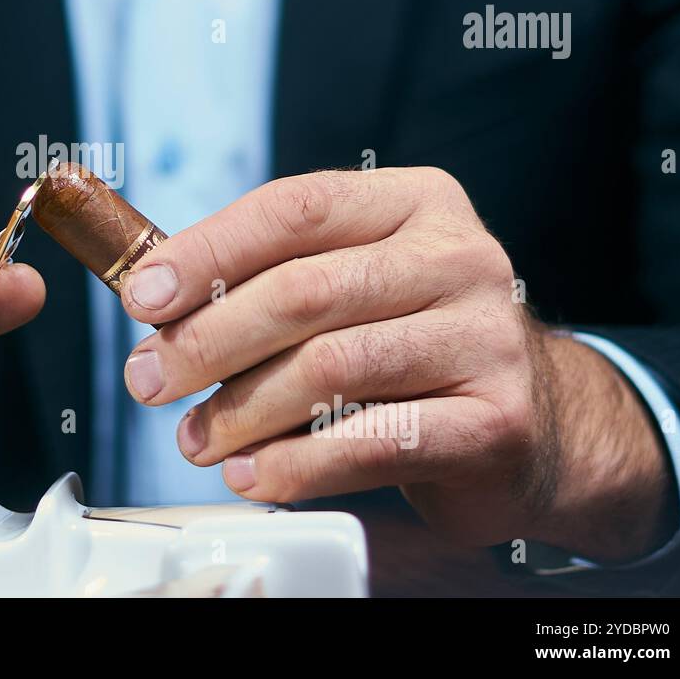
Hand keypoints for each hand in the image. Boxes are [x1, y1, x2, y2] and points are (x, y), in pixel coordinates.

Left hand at [118, 167, 676, 562]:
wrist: (539, 426)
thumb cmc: (411, 346)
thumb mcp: (350, 285)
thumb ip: (265, 278)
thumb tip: (150, 296)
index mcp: (413, 203)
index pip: (294, 208)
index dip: (206, 251)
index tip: (141, 297)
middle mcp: (459, 256)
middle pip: (304, 290)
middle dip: (206, 340)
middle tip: (148, 380)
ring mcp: (486, 336)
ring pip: (331, 368)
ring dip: (242, 411)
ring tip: (193, 440)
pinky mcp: (498, 419)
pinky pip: (373, 443)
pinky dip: (296, 465)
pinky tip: (252, 475)